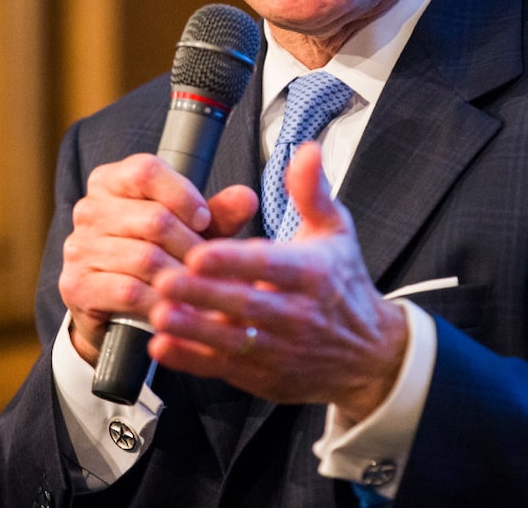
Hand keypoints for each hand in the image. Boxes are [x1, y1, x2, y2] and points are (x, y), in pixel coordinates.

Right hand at [59, 154, 257, 364]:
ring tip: (202, 288)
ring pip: (144, 256)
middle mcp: (91, 209)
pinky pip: (127, 289)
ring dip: (181, 275)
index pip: (146, 171)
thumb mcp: (192, 229)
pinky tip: (178, 306)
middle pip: (153, 218)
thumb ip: (218, 212)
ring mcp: (79, 247)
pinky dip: (160, 300)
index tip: (205, 218)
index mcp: (113, 180)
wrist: (119, 308)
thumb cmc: (160, 254)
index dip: (182, 194)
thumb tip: (247, 198)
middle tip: (212, 266)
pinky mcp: (76, 284)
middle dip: (191, 245)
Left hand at [149, 143, 407, 423]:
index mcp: (313, 274)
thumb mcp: (336, 230)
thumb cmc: (343, 283)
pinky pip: (224, 370)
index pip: (271, 266)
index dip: (235, 261)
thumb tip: (305, 149)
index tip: (201, 254)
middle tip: (165, 279)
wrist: (368, 354)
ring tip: (158, 313)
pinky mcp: (264, 377)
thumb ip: (312, 190)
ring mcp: (280, 350)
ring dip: (193, 329)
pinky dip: (193, 361)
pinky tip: (163, 347)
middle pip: (246, 305)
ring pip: (232, 341)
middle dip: (203, 294)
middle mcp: (298, 315)